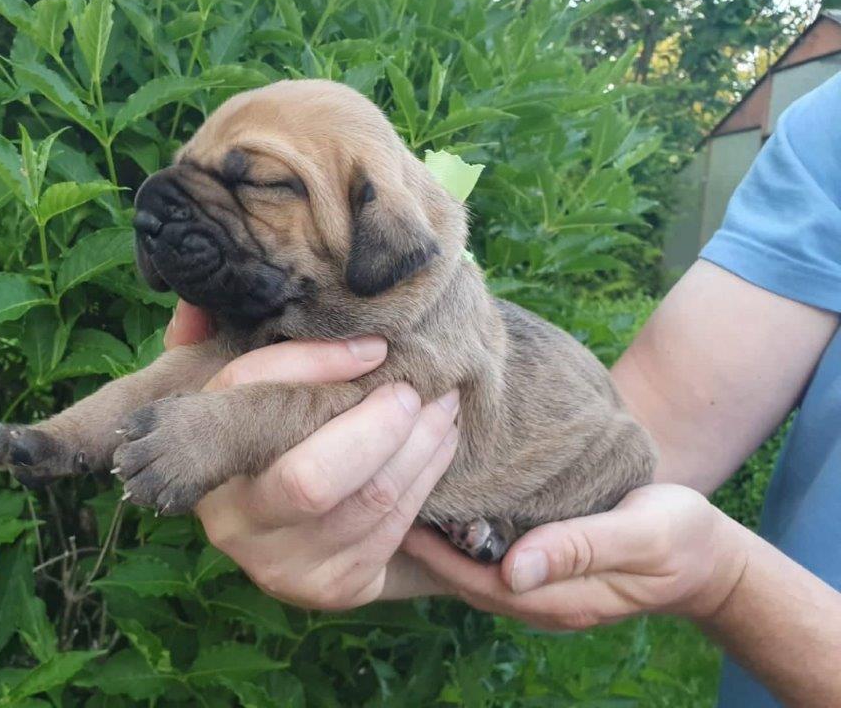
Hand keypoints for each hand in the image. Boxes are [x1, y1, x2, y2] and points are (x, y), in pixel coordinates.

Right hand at [164, 300, 456, 609]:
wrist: (284, 530)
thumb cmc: (268, 439)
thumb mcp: (242, 395)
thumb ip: (227, 348)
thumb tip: (199, 304)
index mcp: (202, 456)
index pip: (250, 395)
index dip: (316, 364)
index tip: (376, 347)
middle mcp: (233, 521)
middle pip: (312, 479)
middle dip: (379, 427)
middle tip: (417, 390)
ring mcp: (282, 565)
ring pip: (367, 502)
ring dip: (421, 447)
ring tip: (443, 407)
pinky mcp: (331, 589)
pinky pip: (392, 531)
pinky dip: (427, 479)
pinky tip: (440, 444)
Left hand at [402, 484, 749, 629]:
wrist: (709, 556)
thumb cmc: (678, 540)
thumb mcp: (640, 538)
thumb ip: (580, 549)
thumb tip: (515, 570)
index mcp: (558, 598)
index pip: (476, 580)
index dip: (434, 552)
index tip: (396, 513)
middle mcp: (539, 599)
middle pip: (464, 577)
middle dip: (423, 544)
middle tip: (382, 495)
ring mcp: (541, 587)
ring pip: (473, 567)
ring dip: (439, 537)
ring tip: (402, 493)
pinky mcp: (546, 567)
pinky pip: (492, 555)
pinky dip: (464, 532)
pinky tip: (445, 502)